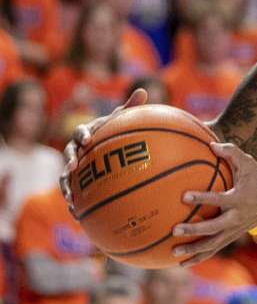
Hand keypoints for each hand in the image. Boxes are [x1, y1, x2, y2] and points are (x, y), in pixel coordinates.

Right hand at [60, 89, 147, 214]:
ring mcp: (73, 167)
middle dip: (70, 159)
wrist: (101, 146)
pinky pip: (72, 192)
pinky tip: (77, 214)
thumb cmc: (112, 131)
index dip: (83, 134)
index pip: (81, 132)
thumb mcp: (121, 119)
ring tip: (70, 198)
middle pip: (68, 153)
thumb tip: (144, 89)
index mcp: (85, 134)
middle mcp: (76, 150)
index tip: (87, 138)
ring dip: (66, 186)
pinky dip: (73, 202)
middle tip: (73, 166)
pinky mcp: (75, 181)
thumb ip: (130, 107)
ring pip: (65, 176)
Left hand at [171, 143, 256, 265]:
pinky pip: (214, 249)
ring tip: (174, 253)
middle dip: (195, 230)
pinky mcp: (232, 237)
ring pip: (213, 244)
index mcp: (239, 199)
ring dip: (194, 250)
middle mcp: (236, 218)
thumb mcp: (248, 163)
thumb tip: (211, 144)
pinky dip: (199, 257)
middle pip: (214, 228)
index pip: (219, 200)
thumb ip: (231, 152)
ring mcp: (234, 230)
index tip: (184, 196)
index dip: (202, 198)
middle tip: (175, 230)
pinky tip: (183, 263)